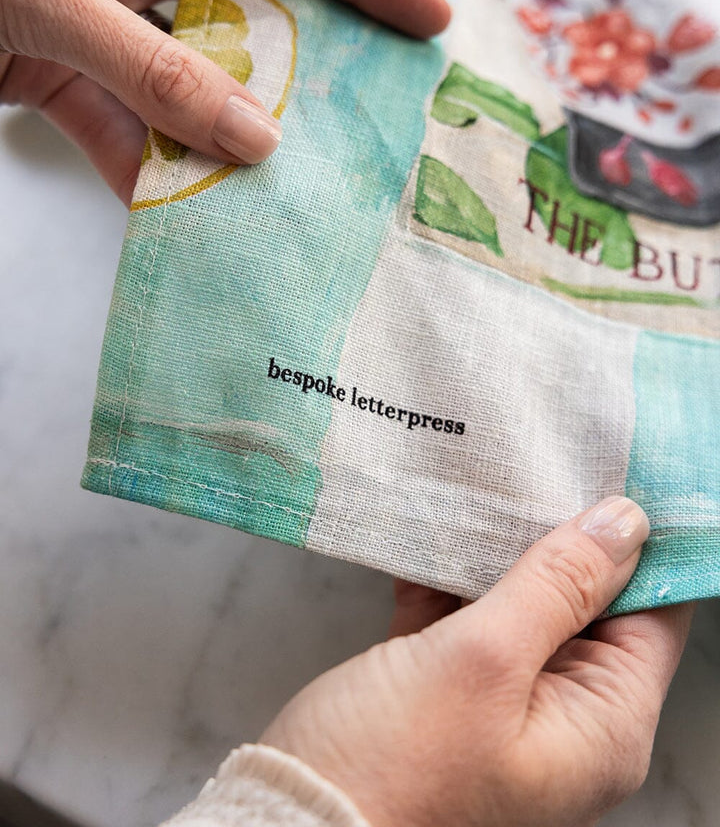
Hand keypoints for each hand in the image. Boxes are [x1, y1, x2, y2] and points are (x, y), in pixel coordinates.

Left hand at [0, 0, 449, 202]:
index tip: (426, 19)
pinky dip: (144, 163)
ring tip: (279, 192)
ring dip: (220, 138)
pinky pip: (118, 116)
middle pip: (243, 5)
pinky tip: (178, 211)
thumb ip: (149, 64)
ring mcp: (90, 1)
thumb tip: (250, 136)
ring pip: (184, 74)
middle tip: (365, 122)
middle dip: (299, 69)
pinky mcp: (50, 60)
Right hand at [262, 497, 693, 826]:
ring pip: (522, 604)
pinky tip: (431, 530)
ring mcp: (502, 702)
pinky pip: (466, 618)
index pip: (653, 616)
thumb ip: (557, 586)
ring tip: (485, 481)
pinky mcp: (448, 689)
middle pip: (588, 604)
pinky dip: (450, 577)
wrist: (292, 821)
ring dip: (499, 550)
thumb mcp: (483, 660)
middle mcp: (563, 717)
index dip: (639, 546)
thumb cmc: (391, 765)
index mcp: (600, 725)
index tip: (611, 475)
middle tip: (537, 463)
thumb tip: (624, 523)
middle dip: (560, 536)